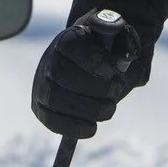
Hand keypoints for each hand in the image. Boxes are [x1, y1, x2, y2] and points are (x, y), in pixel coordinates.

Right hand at [31, 8, 141, 138]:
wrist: (84, 67)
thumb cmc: (102, 55)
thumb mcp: (113, 41)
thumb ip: (121, 44)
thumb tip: (126, 59)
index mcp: (68, 39)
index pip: (71, 45)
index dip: (94, 60)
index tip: (114, 71)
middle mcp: (49, 59)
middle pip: (61, 73)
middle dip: (93, 87)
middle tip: (116, 91)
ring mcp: (42, 84)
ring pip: (56, 99)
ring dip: (88, 109)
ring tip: (109, 109)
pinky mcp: (41, 107)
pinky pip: (51, 120)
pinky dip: (73, 127)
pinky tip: (92, 127)